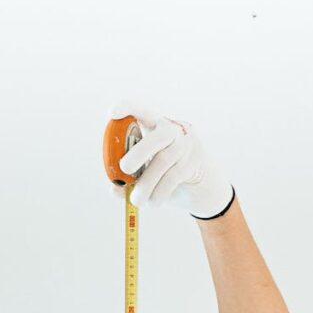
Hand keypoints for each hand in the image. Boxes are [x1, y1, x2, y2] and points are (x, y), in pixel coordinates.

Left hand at [108, 103, 233, 218]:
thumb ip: (128, 181)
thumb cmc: (166, 177)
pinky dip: (159, 192)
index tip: (112, 112)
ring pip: (164, 160)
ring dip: (146, 184)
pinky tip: (153, 203)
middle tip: (124, 168)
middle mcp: (173, 129)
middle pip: (158, 136)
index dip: (128, 109)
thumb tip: (114, 189)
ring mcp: (187, 143)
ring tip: (137, 200)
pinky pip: (174, 176)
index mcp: (154, 127)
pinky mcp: (195, 160)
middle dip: (139, 152)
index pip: (142, 112)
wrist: (200, 188)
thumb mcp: (146, 176)